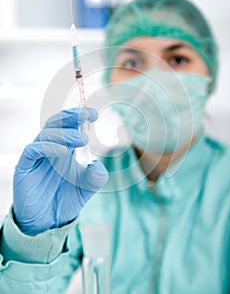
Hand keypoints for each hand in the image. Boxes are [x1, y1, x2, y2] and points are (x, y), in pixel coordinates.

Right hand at [13, 107, 107, 235]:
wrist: (47, 223)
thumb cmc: (66, 200)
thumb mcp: (88, 187)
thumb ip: (97, 176)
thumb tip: (97, 163)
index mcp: (64, 148)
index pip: (68, 125)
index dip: (79, 116)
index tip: (94, 113)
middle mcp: (49, 149)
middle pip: (55, 123)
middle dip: (70, 116)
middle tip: (86, 115)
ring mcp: (36, 156)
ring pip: (45, 134)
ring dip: (64, 133)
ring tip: (81, 139)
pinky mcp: (25, 167)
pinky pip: (33, 150)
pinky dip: (47, 147)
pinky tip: (62, 151)